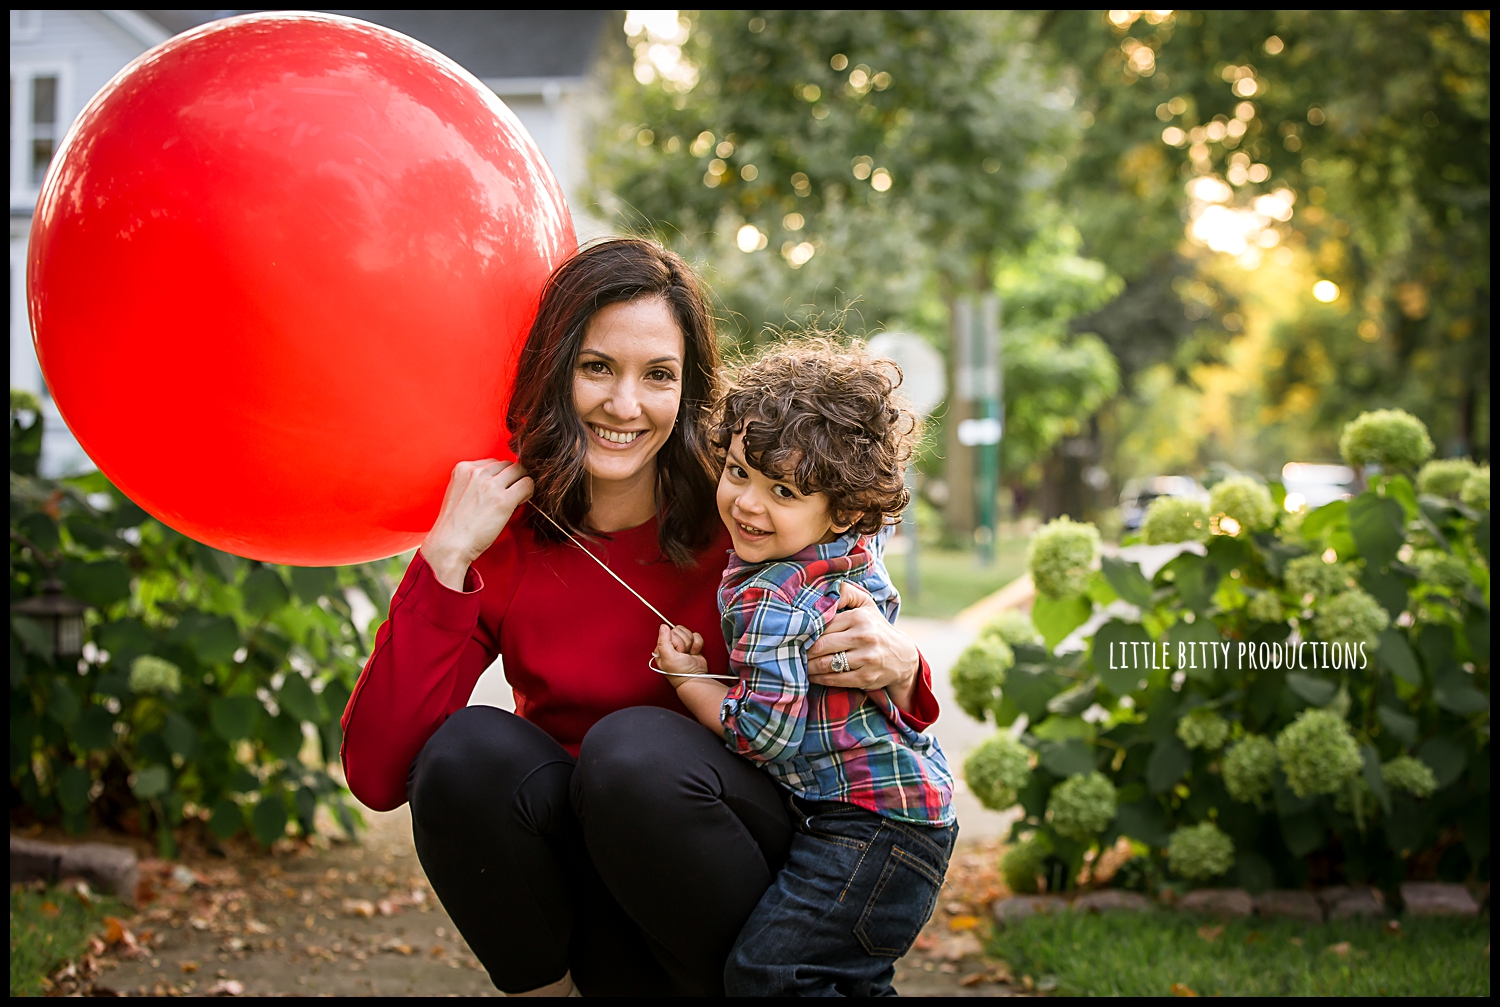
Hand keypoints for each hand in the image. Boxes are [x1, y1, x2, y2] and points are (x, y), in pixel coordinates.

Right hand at [420, 459, 533, 590]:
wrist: (449, 544)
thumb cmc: (454, 525)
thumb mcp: (458, 492)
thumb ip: (474, 482)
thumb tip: (497, 480)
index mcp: (463, 468)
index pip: (493, 462)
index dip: (500, 475)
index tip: (500, 488)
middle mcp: (477, 472)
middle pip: (508, 464)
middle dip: (512, 477)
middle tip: (512, 492)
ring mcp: (490, 485)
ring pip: (520, 471)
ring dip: (522, 483)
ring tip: (518, 498)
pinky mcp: (503, 500)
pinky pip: (527, 484)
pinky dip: (528, 492)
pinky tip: (521, 502)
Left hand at [654, 624, 707, 685]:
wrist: (695, 678)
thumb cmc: (680, 672)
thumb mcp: (668, 657)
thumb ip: (664, 641)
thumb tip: (663, 626)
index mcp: (662, 647)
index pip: (669, 632)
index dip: (676, 641)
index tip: (677, 652)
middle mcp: (671, 645)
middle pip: (679, 631)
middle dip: (683, 644)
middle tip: (682, 654)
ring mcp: (682, 645)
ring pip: (687, 632)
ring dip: (690, 644)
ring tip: (688, 654)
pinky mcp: (692, 645)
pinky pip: (696, 635)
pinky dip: (697, 644)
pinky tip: (694, 653)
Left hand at [807, 581, 920, 709]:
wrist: (902, 656)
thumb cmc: (875, 627)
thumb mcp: (865, 605)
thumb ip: (846, 593)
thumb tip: (825, 591)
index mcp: (860, 617)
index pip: (823, 625)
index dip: (806, 632)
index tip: (796, 635)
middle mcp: (864, 636)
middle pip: (821, 645)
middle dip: (804, 651)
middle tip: (793, 652)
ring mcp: (866, 658)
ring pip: (825, 664)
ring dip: (808, 667)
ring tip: (800, 664)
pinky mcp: (866, 677)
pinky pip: (835, 679)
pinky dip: (819, 679)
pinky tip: (812, 675)